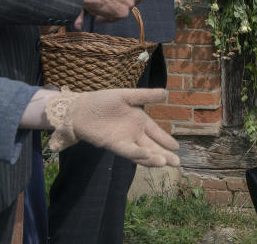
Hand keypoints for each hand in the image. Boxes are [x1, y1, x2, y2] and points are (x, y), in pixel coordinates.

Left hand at [45, 88, 179, 166]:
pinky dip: (138, 154)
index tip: (177, 148)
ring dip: (153, 158)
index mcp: (139, 121)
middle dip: (165, 155)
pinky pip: (128, 151)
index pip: (156, 133)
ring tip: (164, 163)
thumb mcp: (126, 95)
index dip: (166, 140)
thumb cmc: (101, 101)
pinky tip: (148, 155)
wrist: (79, 109)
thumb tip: (165, 92)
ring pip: (142, 152)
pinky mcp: (112, 145)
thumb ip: (144, 96)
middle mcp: (133, 133)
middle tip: (177, 163)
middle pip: (152, 146)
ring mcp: (124, 140)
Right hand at [76, 0, 145, 28]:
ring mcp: (129, 3)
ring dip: (112, 13)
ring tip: (98, 12)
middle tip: (110, 7)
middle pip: (132, 3)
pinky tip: (97, 18)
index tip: (129, 2)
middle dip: (121, 6)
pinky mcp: (123, 13)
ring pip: (122, 11)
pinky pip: (114, 19)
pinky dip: (106, 19)